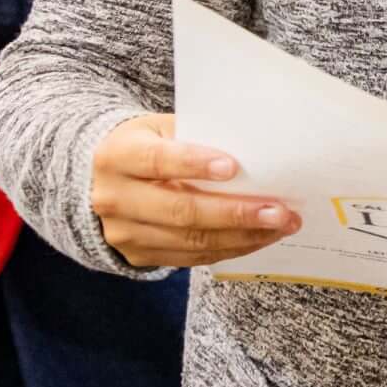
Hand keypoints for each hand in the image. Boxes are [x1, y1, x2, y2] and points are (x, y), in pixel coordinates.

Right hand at [90, 113, 302, 268]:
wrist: (105, 180)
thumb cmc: (148, 146)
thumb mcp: (161, 129)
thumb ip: (198, 135)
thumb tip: (256, 150)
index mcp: (117, 156)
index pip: (157, 161)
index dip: (194, 164)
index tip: (233, 167)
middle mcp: (113, 198)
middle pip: (180, 210)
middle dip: (235, 213)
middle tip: (279, 211)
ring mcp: (124, 232)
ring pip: (191, 240)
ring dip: (243, 235)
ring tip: (281, 225)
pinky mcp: (138, 255)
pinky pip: (192, 257)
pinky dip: (231, 247)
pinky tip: (259, 237)